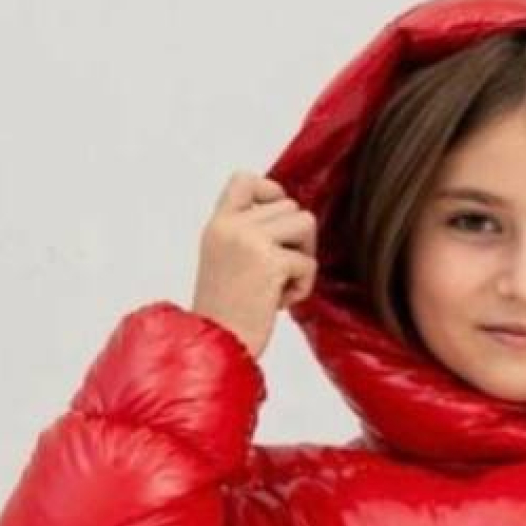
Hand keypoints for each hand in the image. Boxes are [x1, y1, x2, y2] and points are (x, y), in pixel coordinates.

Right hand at [191, 170, 318, 361]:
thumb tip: (290, 217)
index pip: (246, 179)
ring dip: (303, 256)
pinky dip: (302, 286)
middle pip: (289, 205)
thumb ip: (247, 235)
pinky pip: (309, 262)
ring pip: (305, 222)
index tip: (277, 224)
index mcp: (218, 224)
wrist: (216, 346)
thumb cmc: (224, 315)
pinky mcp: (271, 262)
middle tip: (278, 274)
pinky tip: (279, 304)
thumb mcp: (223, 261)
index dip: (271, 192)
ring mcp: (251, 240)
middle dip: (294, 240)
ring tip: (282, 283)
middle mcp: (233, 226)